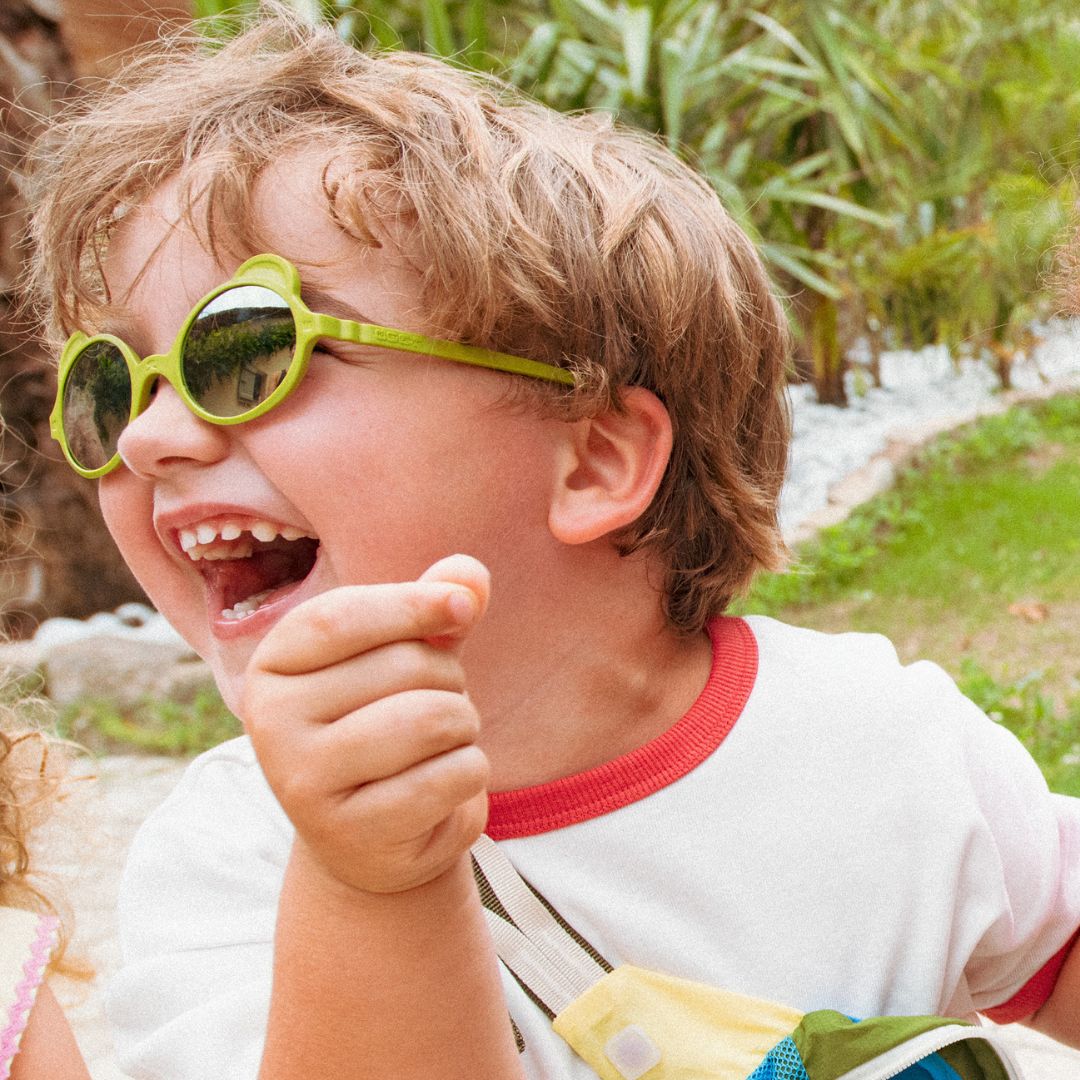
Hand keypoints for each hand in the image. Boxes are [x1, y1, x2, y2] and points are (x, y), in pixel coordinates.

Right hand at [241, 554, 491, 894]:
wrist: (370, 837)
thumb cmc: (386, 723)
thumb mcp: (401, 657)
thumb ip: (433, 608)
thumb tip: (470, 575)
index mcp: (273, 664)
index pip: (343, 616)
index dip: (413, 602)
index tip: (464, 605)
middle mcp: (270, 722)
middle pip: (405, 666)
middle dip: (449, 679)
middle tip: (437, 705)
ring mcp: (302, 783)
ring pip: (433, 719)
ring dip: (464, 726)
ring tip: (444, 741)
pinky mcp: (350, 833)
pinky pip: (450, 776)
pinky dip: (470, 773)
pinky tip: (444, 787)